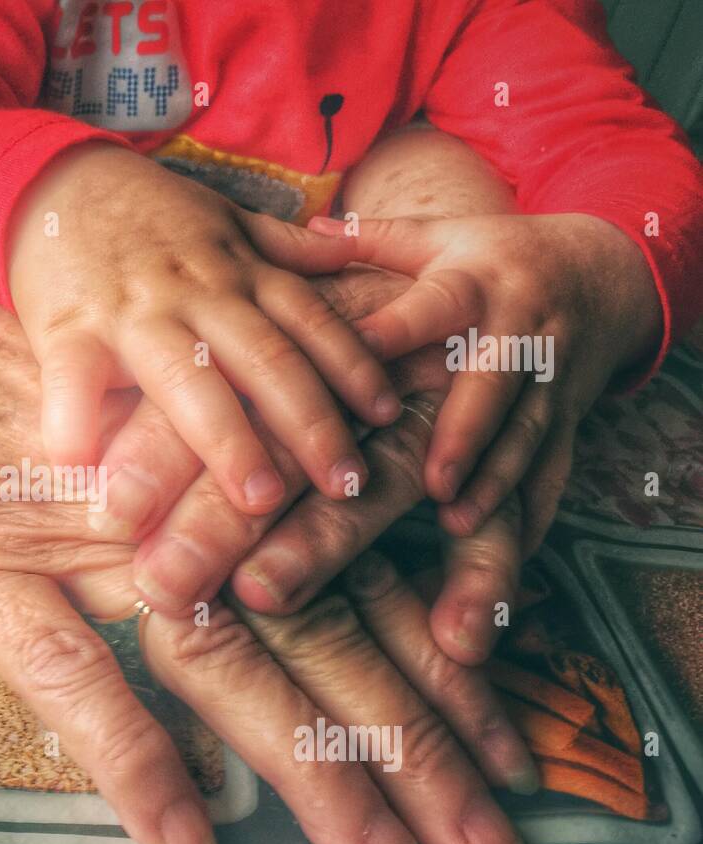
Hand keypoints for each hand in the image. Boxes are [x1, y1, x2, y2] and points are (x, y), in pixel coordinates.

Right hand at [0, 271, 524, 843]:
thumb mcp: (115, 404)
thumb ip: (198, 454)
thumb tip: (269, 515)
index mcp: (213, 464)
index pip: (355, 571)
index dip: (439, 659)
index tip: (508, 740)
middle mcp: (173, 503)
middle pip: (319, 627)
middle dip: (413, 735)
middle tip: (485, 834)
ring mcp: (84, 541)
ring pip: (226, 657)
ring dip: (308, 758)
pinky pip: (69, 673)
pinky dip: (129, 750)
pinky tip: (181, 830)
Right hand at [7, 143, 398, 511]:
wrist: (49, 181)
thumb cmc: (143, 214)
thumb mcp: (222, 217)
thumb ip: (284, 248)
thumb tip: (351, 255)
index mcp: (236, 269)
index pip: (308, 320)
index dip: (354, 367)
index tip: (389, 416)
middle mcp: (194, 291)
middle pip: (265, 359)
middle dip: (311, 423)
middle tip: (347, 485)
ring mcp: (131, 312)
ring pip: (188, 380)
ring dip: (228, 442)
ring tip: (261, 502)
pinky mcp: (67, 329)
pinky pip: (73, 383)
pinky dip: (74, 426)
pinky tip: (84, 476)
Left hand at [310, 212, 661, 550]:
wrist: (603, 271)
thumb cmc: (494, 257)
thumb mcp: (442, 235)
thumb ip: (375, 239)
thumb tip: (307, 227)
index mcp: (476, 282)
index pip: (432, 307)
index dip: (395, 333)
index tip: (355, 360)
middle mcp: (519, 331)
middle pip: (494, 384)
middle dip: (465, 433)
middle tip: (431, 480)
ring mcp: (550, 378)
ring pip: (527, 433)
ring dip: (496, 480)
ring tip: (459, 521)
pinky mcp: (568, 416)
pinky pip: (557, 466)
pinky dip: (537, 509)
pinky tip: (511, 550)